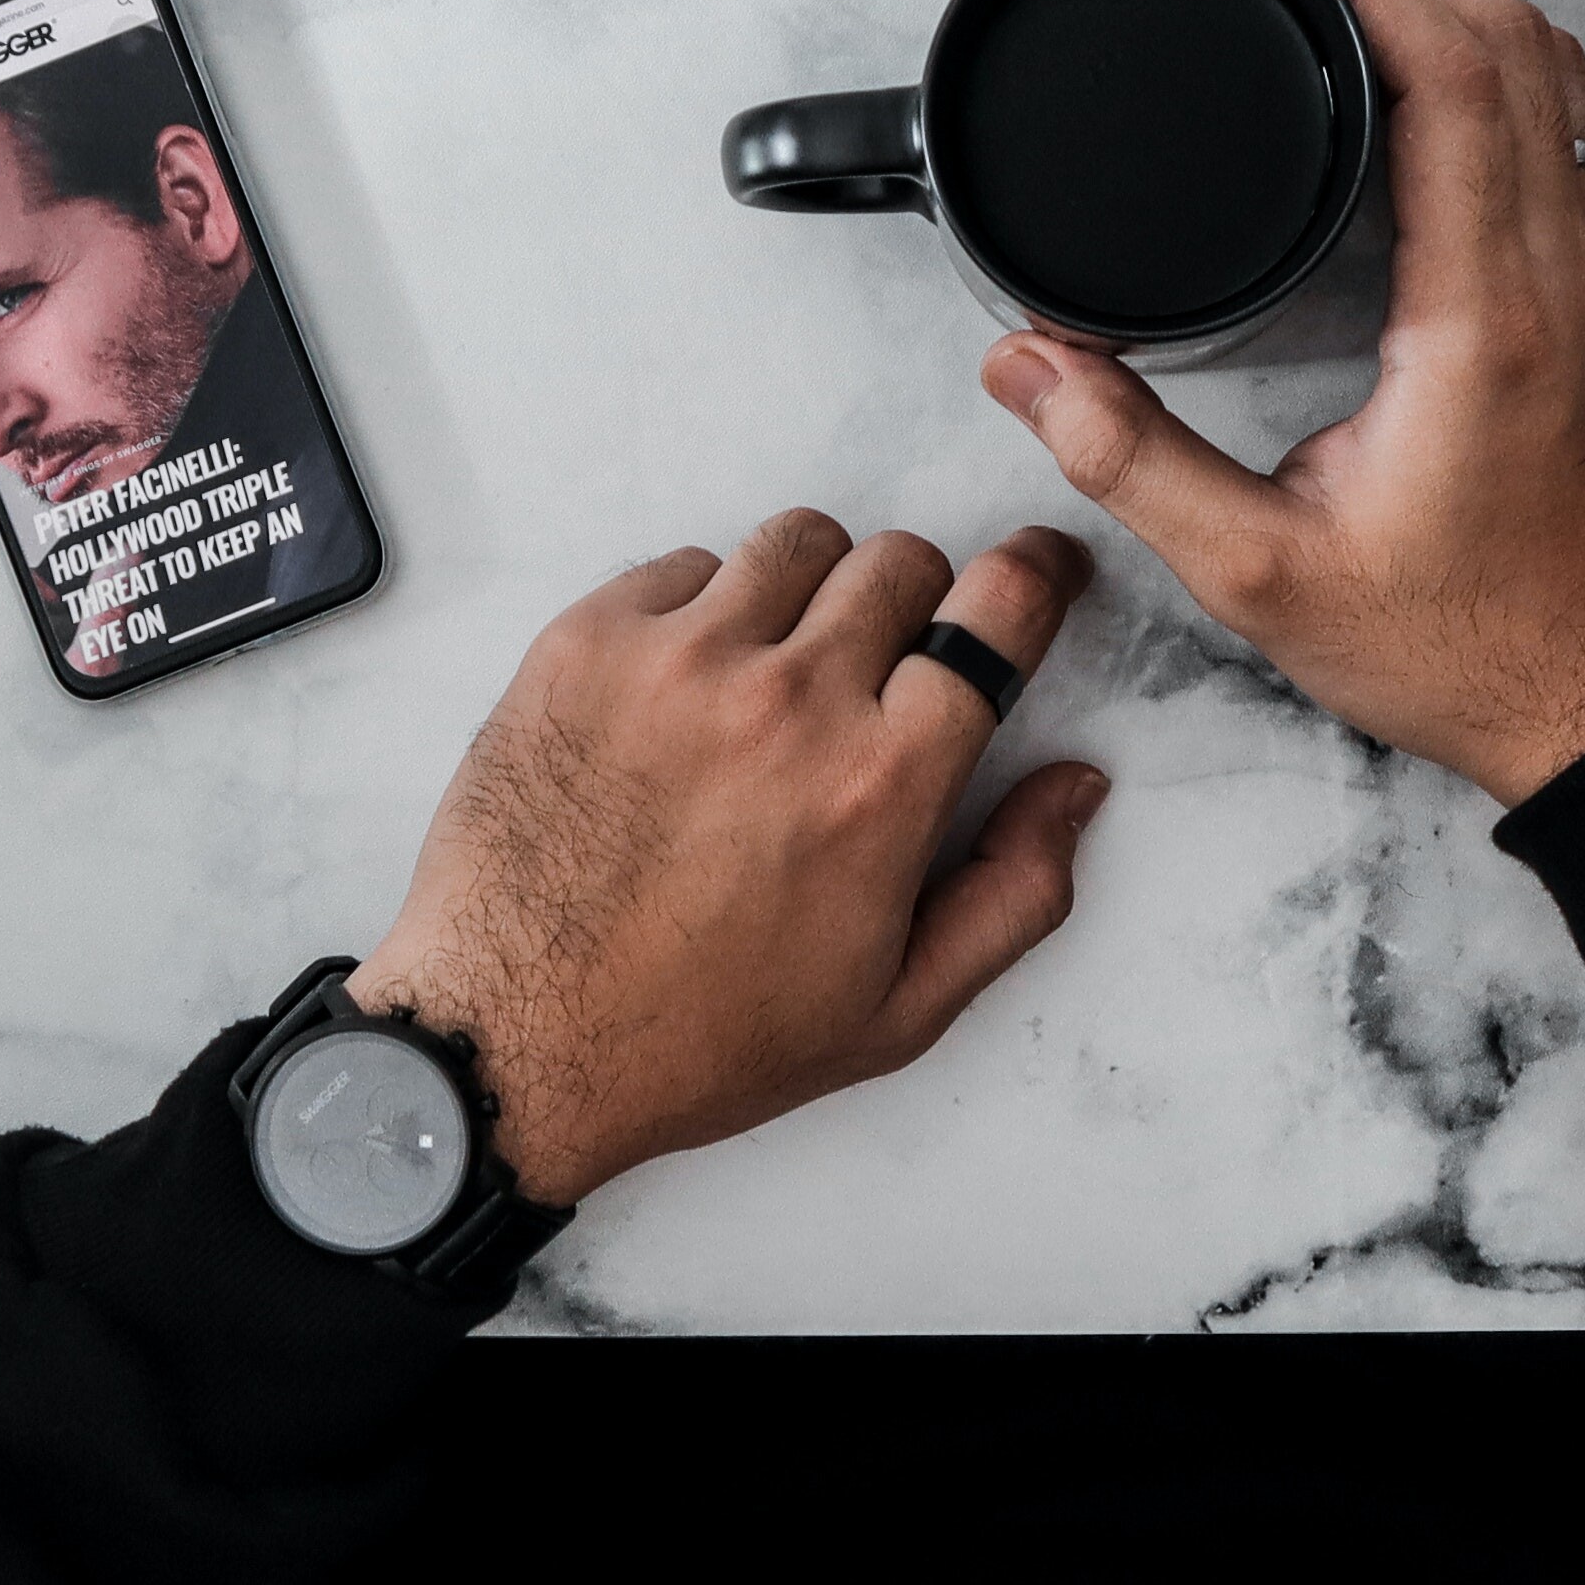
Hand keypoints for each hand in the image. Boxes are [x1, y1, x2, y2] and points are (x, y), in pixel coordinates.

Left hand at [351, 514, 1101, 1205]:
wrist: (509, 1041)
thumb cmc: (697, 1039)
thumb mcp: (895, 1010)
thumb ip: (1013, 893)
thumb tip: (1076, 784)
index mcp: (881, 786)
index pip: (998, 611)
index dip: (1036, 576)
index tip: (1037, 570)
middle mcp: (787, 701)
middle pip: (900, 560)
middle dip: (914, 604)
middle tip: (880, 670)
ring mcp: (679, 660)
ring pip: (795, 543)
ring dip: (811, 591)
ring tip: (778, 671)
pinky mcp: (587, 644)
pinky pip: (683, 565)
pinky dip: (702, 610)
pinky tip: (685, 695)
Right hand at [981, 0, 1584, 807]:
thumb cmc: (1466, 647)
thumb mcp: (1262, 570)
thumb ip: (1130, 458)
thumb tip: (1030, 367)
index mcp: (1483, 322)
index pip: (1461, 85)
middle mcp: (1562, 285)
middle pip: (1521, 55)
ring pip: (1561, 92)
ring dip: (1470, 19)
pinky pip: (1568, 146)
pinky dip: (1505, 83)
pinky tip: (1436, 95)